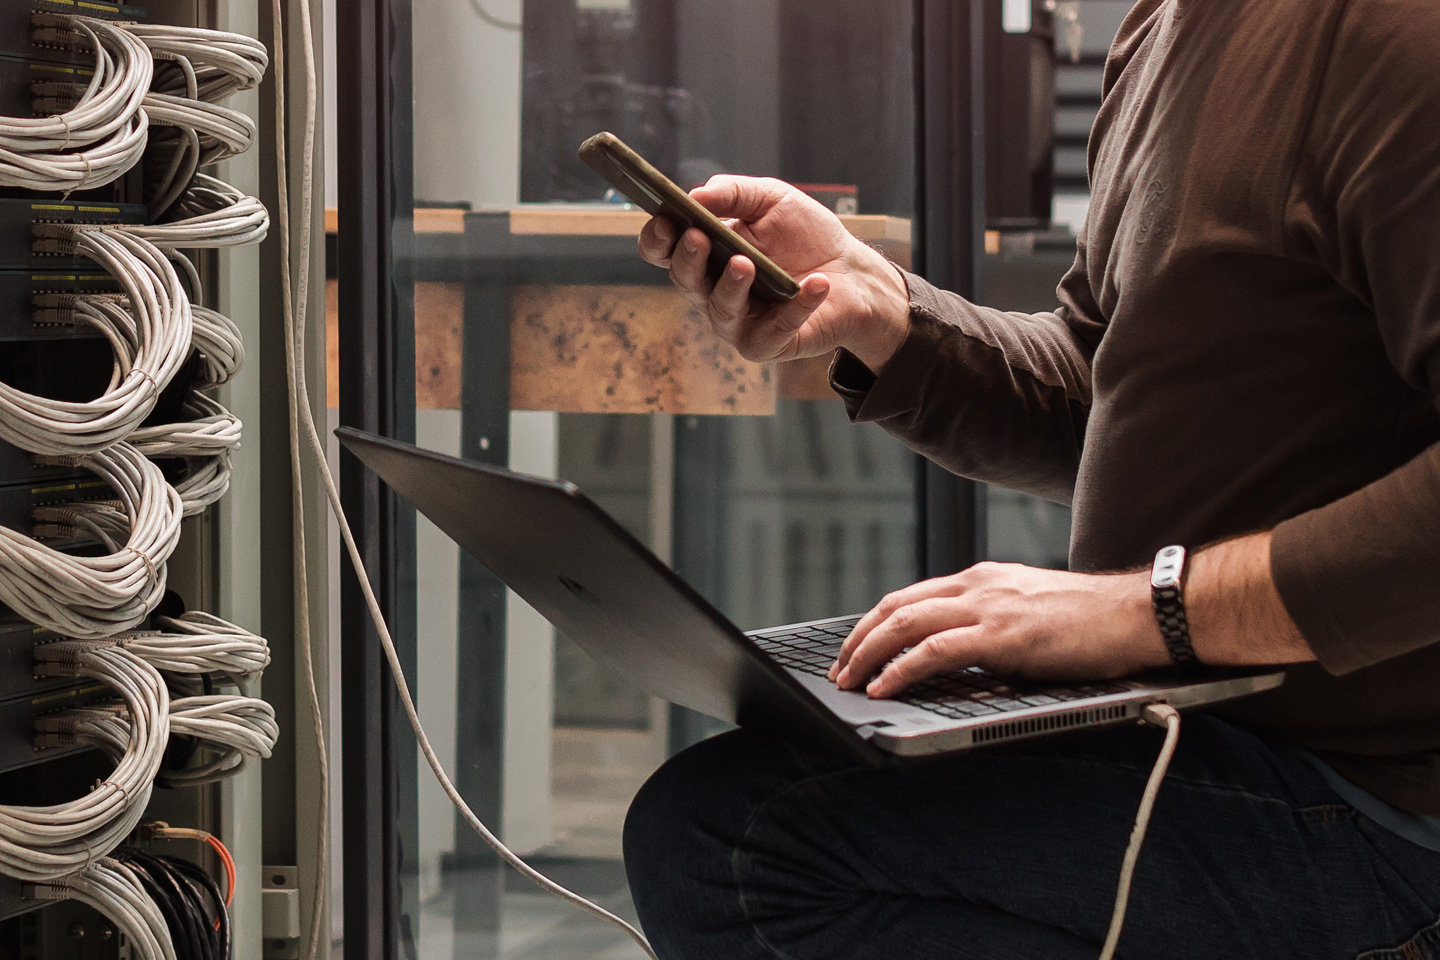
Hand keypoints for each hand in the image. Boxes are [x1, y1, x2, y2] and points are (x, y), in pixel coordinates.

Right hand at [636, 175, 909, 372]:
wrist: (854, 273)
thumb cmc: (806, 236)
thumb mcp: (771, 199)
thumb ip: (733, 193)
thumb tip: (695, 195)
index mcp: (706, 255)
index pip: (664, 251)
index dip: (657, 239)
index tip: (665, 220)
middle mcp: (713, 291)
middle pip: (686, 281)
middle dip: (689, 260)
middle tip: (699, 238)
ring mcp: (739, 322)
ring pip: (721, 311)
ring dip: (730, 287)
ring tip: (746, 264)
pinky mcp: (769, 344)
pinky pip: (774, 330)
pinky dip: (797, 307)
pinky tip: (815, 284)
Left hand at [828, 562, 1168, 698]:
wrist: (1136, 614)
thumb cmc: (1091, 620)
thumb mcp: (1027, 611)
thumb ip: (990, 622)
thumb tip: (957, 655)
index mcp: (981, 578)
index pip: (910, 597)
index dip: (874, 624)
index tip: (854, 649)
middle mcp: (977, 586)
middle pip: (895, 607)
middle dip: (858, 640)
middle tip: (839, 670)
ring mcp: (988, 608)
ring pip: (905, 624)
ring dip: (869, 655)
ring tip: (849, 681)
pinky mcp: (1002, 637)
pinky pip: (935, 651)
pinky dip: (901, 669)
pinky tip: (885, 687)